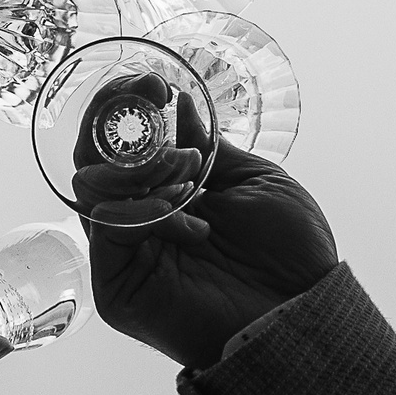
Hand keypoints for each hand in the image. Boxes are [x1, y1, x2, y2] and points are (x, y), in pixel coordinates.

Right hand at [85, 94, 338, 371]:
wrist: (303, 312)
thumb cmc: (290, 254)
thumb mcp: (254, 183)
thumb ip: (209, 148)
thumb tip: (179, 103)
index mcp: (167, 198)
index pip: (124, 148)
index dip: (127, 109)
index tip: (151, 82)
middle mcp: (139, 224)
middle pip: (94, 161)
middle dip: (118, 122)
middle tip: (147, 95)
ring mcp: (125, 254)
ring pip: (92, 190)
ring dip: (137, 165)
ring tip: (185, 168)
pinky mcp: (117, 286)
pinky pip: (106, 230)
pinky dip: (138, 206)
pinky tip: (179, 204)